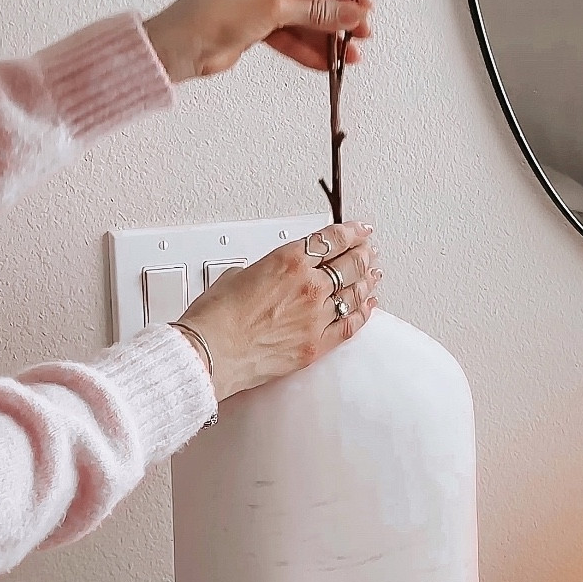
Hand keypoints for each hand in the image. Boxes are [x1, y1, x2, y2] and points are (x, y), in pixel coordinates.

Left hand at [144, 0, 372, 82]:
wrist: (179, 47)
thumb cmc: (218, 13)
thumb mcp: (274, 9)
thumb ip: (318, 12)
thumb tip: (357, 14)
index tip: (365, 6)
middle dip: (337, 16)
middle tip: (363, 35)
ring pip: (303, 17)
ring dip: (326, 37)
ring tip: (350, 58)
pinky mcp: (257, 25)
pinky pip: (290, 34)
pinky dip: (307, 48)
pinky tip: (327, 64)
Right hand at [173, 224, 380, 402]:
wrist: (210, 352)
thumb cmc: (216, 317)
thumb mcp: (237, 275)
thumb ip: (263, 271)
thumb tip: (267, 276)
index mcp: (289, 261)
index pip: (332, 239)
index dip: (351, 231)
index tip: (358, 229)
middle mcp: (309, 286)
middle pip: (350, 264)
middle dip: (363, 254)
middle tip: (368, 250)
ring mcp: (316, 317)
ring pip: (355, 293)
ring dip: (366, 280)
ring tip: (372, 273)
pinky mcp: (317, 345)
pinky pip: (350, 325)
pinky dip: (363, 313)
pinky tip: (368, 306)